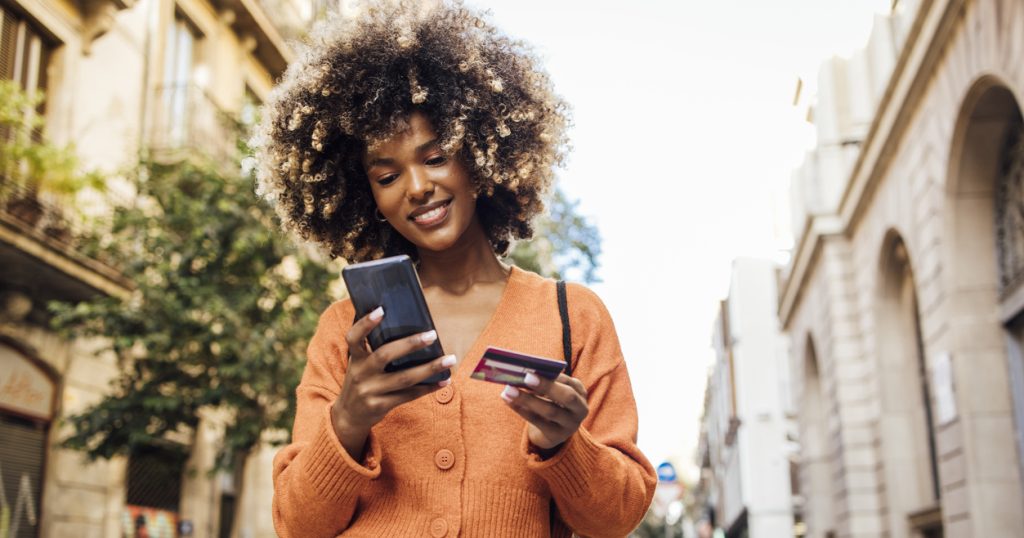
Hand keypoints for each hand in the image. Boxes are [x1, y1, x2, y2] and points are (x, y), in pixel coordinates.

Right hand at [331, 306, 454, 459]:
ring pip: (403, 378)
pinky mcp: (379, 406)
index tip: (381, 310)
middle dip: (410, 344)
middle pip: (385, 355)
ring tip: (450, 359)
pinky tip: (444, 380)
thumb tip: (405, 325)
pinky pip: (408, 396)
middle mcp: (360, 373)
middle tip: (433, 335)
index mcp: (355, 358)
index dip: (365, 323)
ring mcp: (369, 391)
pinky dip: (428, 387)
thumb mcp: (360, 364)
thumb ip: (373, 348)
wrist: (348, 417)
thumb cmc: (362, 381)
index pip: (354, 338)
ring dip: (429, 368)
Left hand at [500, 372, 588, 453]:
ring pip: (550, 410)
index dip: (555, 376)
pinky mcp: (555, 436)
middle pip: (567, 396)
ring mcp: (570, 425)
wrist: (553, 433)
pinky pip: (537, 421)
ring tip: (509, 389)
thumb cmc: (551, 404)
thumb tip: (524, 373)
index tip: (538, 368)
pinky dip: (520, 409)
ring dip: (528, 398)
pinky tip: (508, 400)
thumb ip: (545, 383)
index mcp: (580, 393)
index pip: (571, 382)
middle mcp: (580, 410)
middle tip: (526, 377)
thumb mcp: (554, 393)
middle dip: (547, 385)